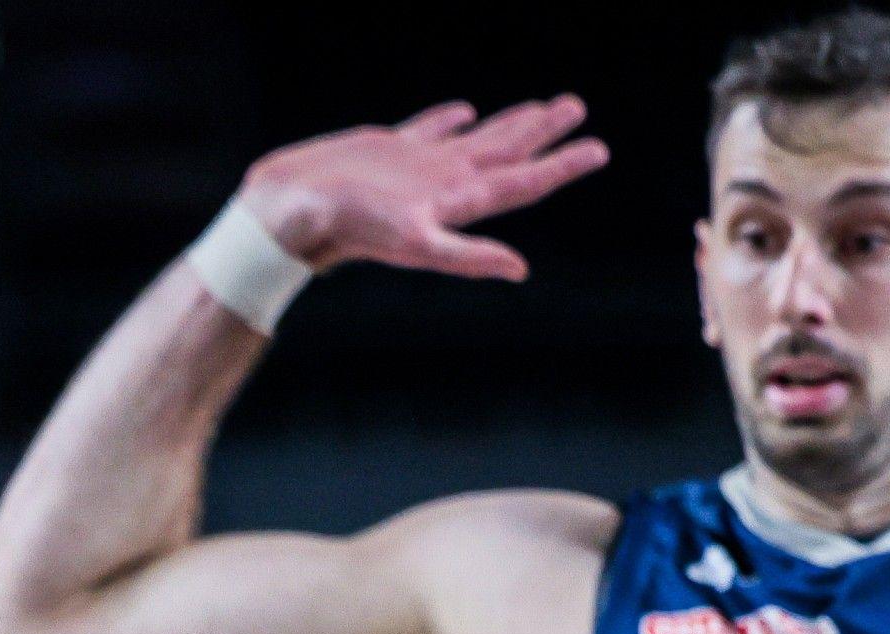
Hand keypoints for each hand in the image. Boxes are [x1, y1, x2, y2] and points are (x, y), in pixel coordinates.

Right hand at [239, 96, 607, 280]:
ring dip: (510, 124)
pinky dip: (449, 119)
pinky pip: (429, 130)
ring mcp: (418, 168)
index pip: (522, 183)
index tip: (598, 149)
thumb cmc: (348, 228)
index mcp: (457, 202)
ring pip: (476, 140)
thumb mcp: (413, 242)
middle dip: (545, 134)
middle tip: (577, 108)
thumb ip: (466, 255)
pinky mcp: (388, 151)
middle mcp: (445, 185)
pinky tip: (464, 111)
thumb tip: (520, 270)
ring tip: (541, 107)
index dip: (561, 167)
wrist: (291, 213)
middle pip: (508, 156)